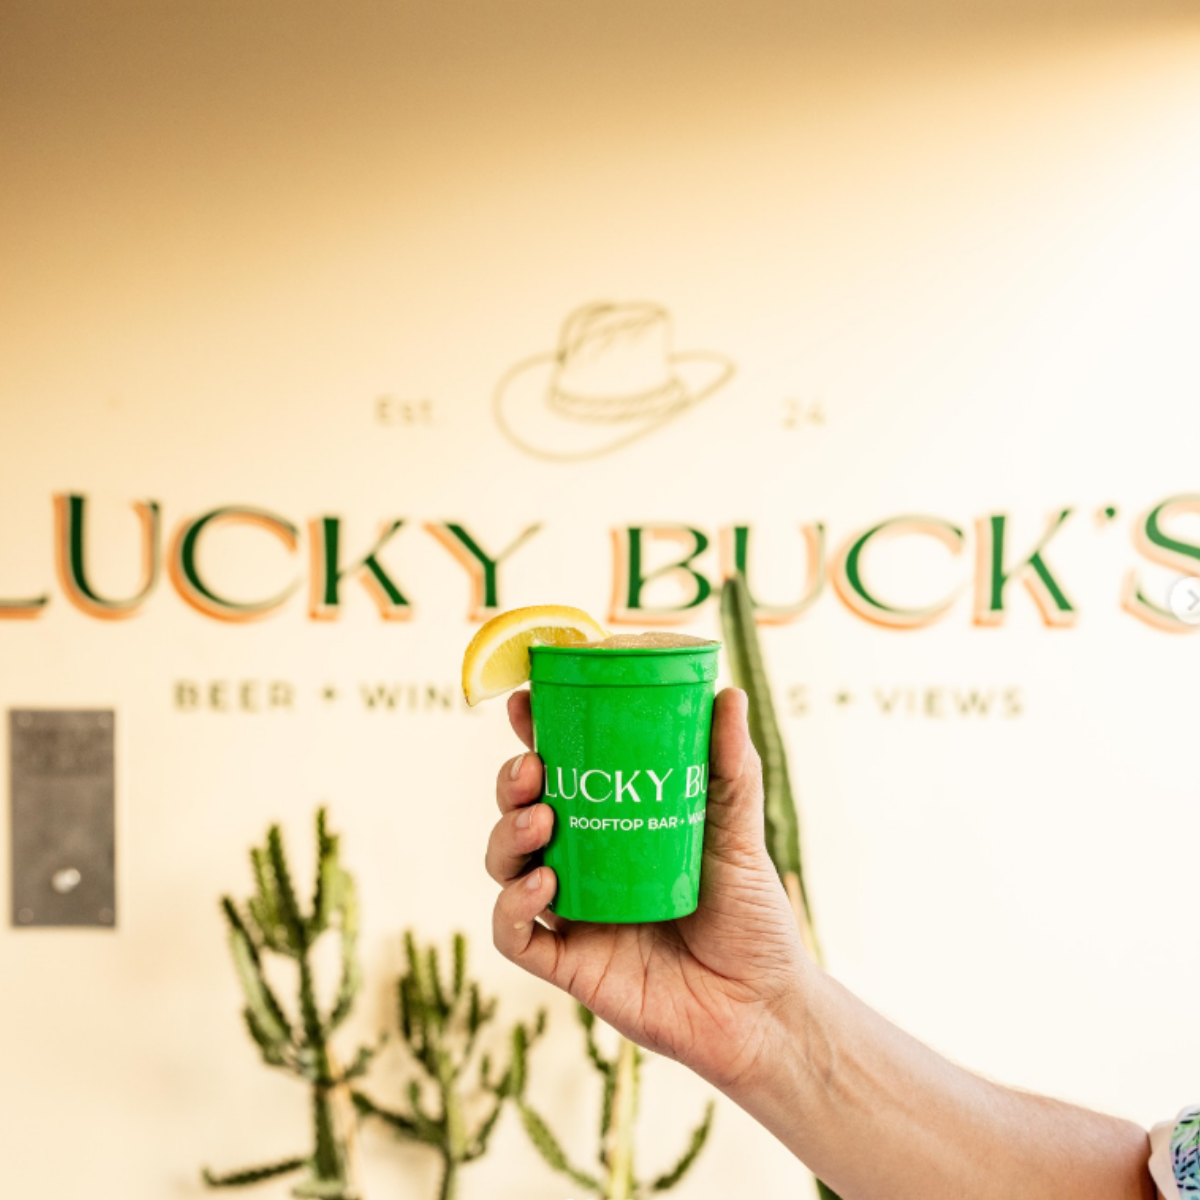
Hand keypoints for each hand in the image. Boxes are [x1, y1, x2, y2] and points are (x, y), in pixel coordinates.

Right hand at [487, 686, 808, 1092]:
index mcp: (612, 825)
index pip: (560, 771)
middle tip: (532, 767)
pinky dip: (512, 907)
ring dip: (508, 835)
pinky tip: (543, 886)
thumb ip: (731, 767)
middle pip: (520, 812)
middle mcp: (584, 864)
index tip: (527, 702)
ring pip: (506, 865)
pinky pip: (514, 936)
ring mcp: (572, 914)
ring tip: (540, 819)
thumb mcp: (740, 831)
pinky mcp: (568, 965)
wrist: (763, 1006)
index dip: (534, 736)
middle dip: (510, 783)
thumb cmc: (753, 915)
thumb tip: (727, 693)